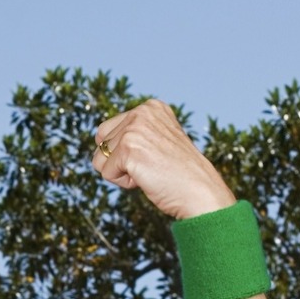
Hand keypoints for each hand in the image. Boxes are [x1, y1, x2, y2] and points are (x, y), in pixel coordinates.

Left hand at [91, 100, 232, 220]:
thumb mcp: (158, 140)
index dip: (121, 152)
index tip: (150, 157)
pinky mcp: (129, 149)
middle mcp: (142, 112)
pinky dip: (123, 182)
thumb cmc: (179, 172)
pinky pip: (106, 173)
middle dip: (119, 162)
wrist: (200, 191)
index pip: (106, 130)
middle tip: (150, 166)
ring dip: (121, 172)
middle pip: (101, 144)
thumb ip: (135, 133)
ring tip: (149, 171)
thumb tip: (100, 139)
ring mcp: (135, 129)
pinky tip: (147, 178)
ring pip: (100, 159)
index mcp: (150, 107)